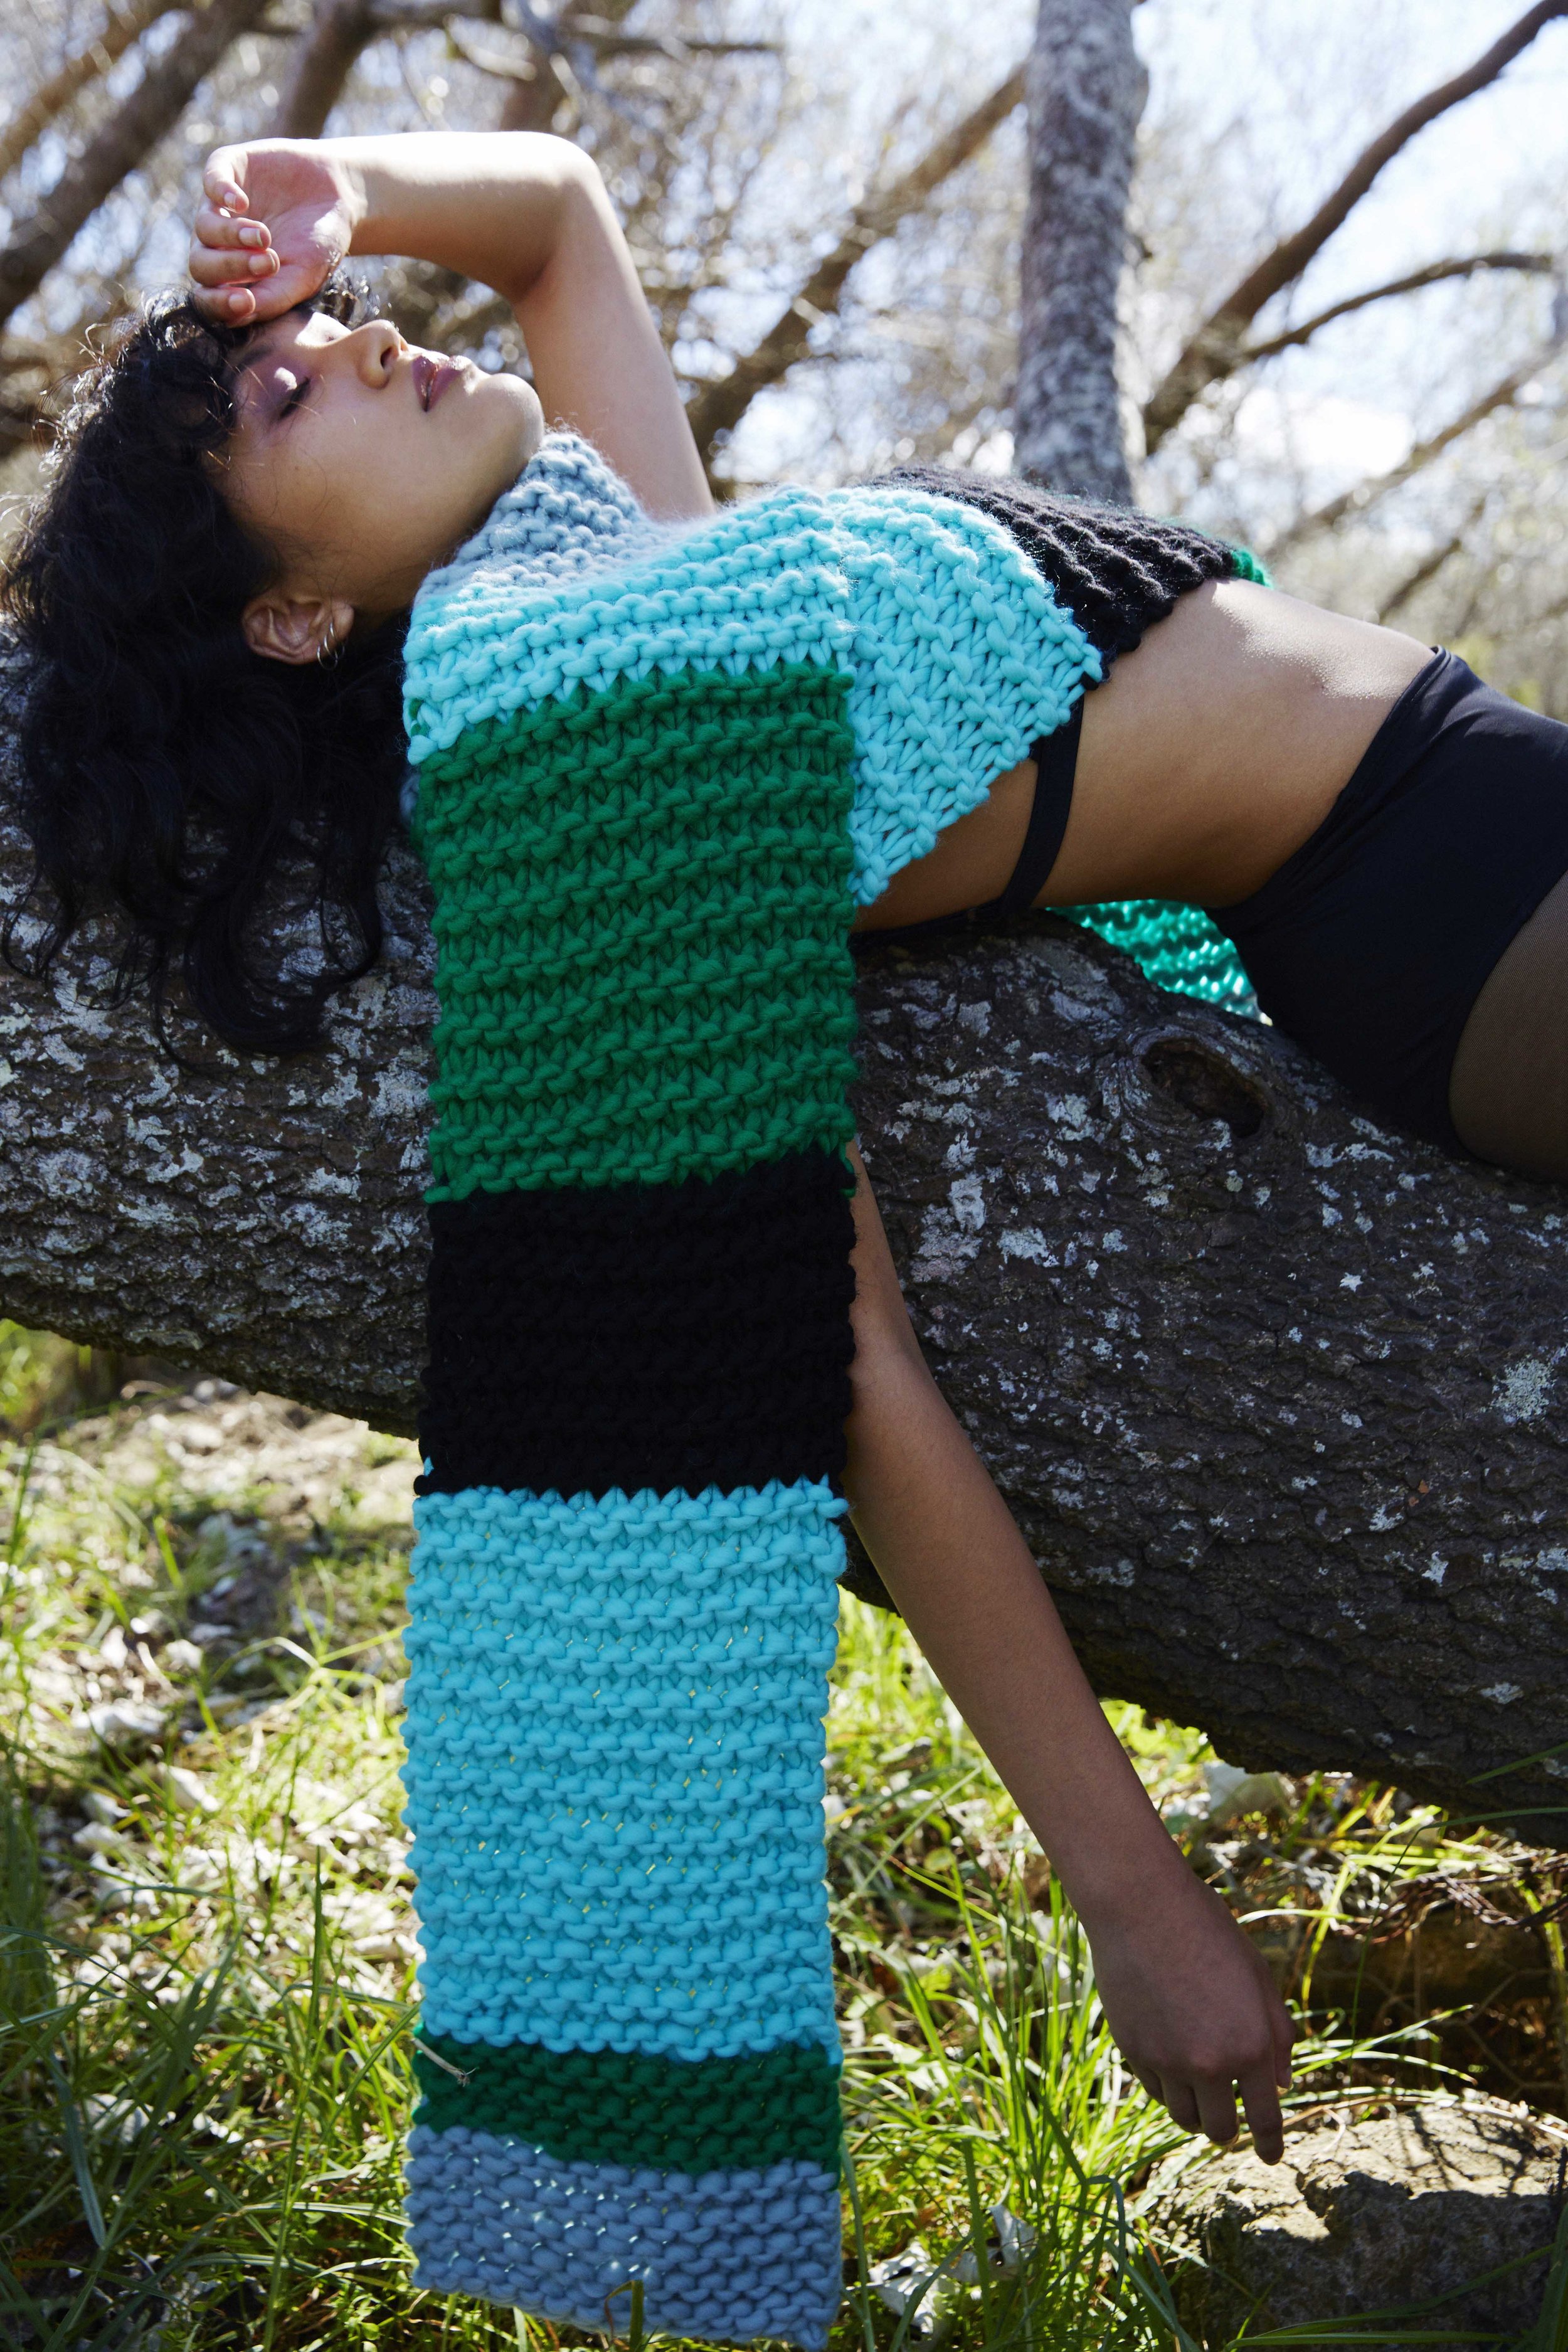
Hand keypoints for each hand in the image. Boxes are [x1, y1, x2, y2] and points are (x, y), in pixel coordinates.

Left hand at [188, 140, 360, 325]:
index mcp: (234, 279)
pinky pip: (211, 182)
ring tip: (264, 235)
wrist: (338, 196)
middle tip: (268, 262)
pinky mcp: (226, 169)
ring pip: (204, 228)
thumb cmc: (319, 245)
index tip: (245, 302)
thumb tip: (239, 315)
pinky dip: (221, 193)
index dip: (219, 303)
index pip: (209, 299)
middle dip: (230, 267)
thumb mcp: (303, 277)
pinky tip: (240, 203)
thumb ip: (273, 298)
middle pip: (201, 265)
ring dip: (232, 235)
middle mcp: (218, 246)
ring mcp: (219, 207)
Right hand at [1084, 1865, 1294, 2161]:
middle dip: (1229, 2129)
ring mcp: (1168, 2060)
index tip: (1270, 2157)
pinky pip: (1155, 2090)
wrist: (1142, 1907)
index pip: (1266, 2118)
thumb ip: (1277, 2033)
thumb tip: (1282, 2082)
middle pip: (1221, 2129)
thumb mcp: (1258, 1977)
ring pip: (1184, 2116)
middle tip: (1230, 2119)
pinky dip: (1167, 2086)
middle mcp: (1211, 2063)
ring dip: (1196, 2110)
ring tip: (1199, 2088)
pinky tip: (1171, 2058)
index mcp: (1252, 2046)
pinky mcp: (1134, 2051)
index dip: (1270, 2145)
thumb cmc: (1208, 1933)